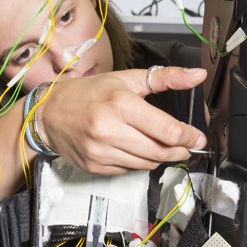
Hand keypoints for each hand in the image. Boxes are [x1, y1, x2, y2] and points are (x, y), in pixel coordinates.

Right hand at [35, 67, 207, 174]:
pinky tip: (136, 149)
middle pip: (160, 151)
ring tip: (162, 146)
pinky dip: (139, 162)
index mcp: (120, 103)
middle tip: (185, 145)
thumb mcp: (126, 79)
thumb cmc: (88, 93)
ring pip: (147, 164)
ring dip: (160, 157)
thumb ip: (165, 78)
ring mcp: (101, 151)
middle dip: (180, 150)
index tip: (197, 137)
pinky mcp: (95, 166)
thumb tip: (196, 76)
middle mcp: (109, 130)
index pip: (167, 130)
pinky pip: (129, 170)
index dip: (189, 137)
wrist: (49, 113)